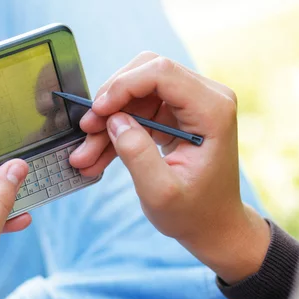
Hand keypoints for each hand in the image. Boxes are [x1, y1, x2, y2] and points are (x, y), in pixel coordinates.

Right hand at [69, 52, 269, 282]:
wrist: (213, 226)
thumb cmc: (194, 213)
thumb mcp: (161, 192)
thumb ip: (137, 154)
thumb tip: (113, 120)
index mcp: (212, 110)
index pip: (161, 73)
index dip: (122, 86)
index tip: (96, 113)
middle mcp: (206, 98)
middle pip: (146, 73)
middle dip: (112, 100)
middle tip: (87, 130)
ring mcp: (191, 104)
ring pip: (137, 92)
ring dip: (108, 121)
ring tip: (85, 156)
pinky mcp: (177, 114)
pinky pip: (139, 108)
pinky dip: (116, 130)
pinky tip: (97, 156)